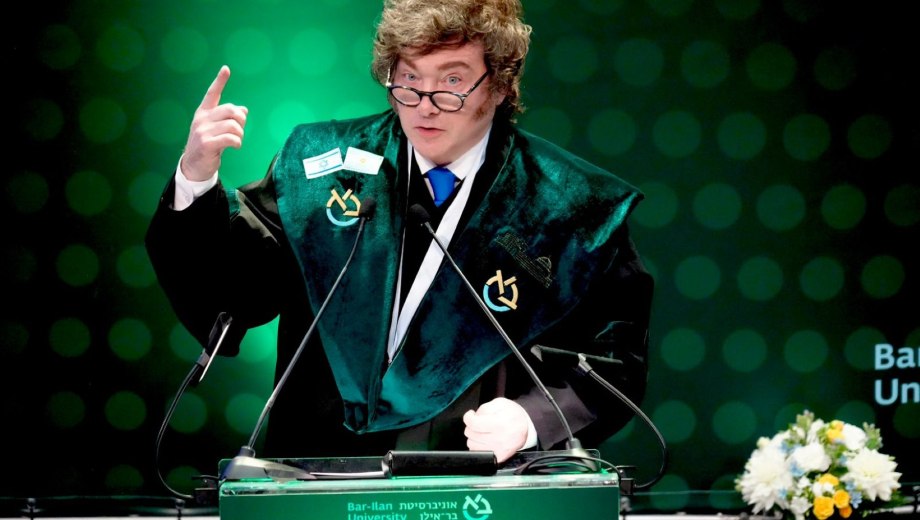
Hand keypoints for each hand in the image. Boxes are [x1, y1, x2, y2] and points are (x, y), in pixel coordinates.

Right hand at [181, 65, 248, 180]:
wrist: (194, 166)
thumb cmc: (208, 145)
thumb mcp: (217, 130)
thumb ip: (228, 119)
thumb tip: (244, 109)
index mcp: (203, 113)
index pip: (212, 94)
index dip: (220, 81)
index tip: (226, 69)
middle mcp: (202, 119)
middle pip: (230, 110)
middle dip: (241, 120)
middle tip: (240, 129)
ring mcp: (202, 131)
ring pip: (233, 125)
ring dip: (240, 134)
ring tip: (237, 140)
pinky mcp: (206, 143)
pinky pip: (231, 138)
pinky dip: (238, 142)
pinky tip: (236, 146)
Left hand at [463, 397, 529, 462]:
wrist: (526, 428)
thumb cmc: (513, 415)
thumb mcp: (501, 403)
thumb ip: (485, 408)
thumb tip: (475, 416)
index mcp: (500, 424)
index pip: (473, 423)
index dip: (468, 417)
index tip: (470, 415)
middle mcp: (499, 439)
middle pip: (471, 433)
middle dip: (472, 426)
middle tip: (479, 423)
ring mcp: (498, 450)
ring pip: (471, 444)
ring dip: (474, 437)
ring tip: (483, 431)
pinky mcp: (498, 457)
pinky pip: (478, 453)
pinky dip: (478, 446)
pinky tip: (485, 440)